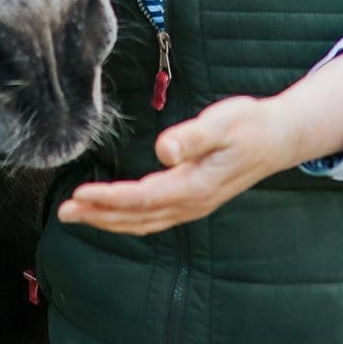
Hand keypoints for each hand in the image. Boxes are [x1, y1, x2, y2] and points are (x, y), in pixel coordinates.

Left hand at [55, 46, 342, 235]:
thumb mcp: (224, 121)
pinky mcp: (192, 200)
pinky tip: (111, 212)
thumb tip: (163, 149)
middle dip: (99, 216)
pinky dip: (127, 218)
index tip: (79, 194)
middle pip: (137, 217)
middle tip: (64, 211)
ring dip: (109, 220)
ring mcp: (193, 205)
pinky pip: (153, 218)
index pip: (142, 198)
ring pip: (143, 222)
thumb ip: (193, 136)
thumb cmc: (249, 124)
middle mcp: (192, 202)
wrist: (278, 138)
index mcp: (195, 185)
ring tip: (77, 214)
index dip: (109, 199)